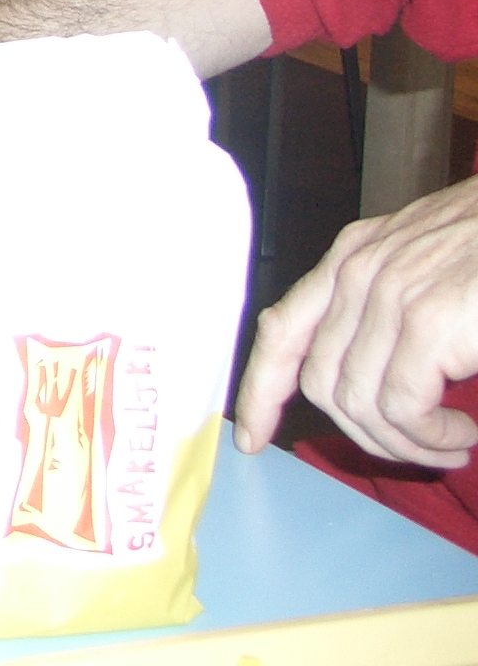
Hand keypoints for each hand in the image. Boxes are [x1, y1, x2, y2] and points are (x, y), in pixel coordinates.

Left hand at [236, 176, 477, 470]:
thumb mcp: (430, 271)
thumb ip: (384, 312)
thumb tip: (354, 389)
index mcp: (353, 257)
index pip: (283, 329)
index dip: (260, 389)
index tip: (249, 435)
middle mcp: (358, 270)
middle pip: (320, 382)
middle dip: (365, 435)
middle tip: (421, 447)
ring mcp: (389, 292)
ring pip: (356, 402)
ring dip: (404, 443)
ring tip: (450, 443)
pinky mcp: (427, 322)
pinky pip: (400, 407)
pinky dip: (429, 437)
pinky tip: (462, 433)